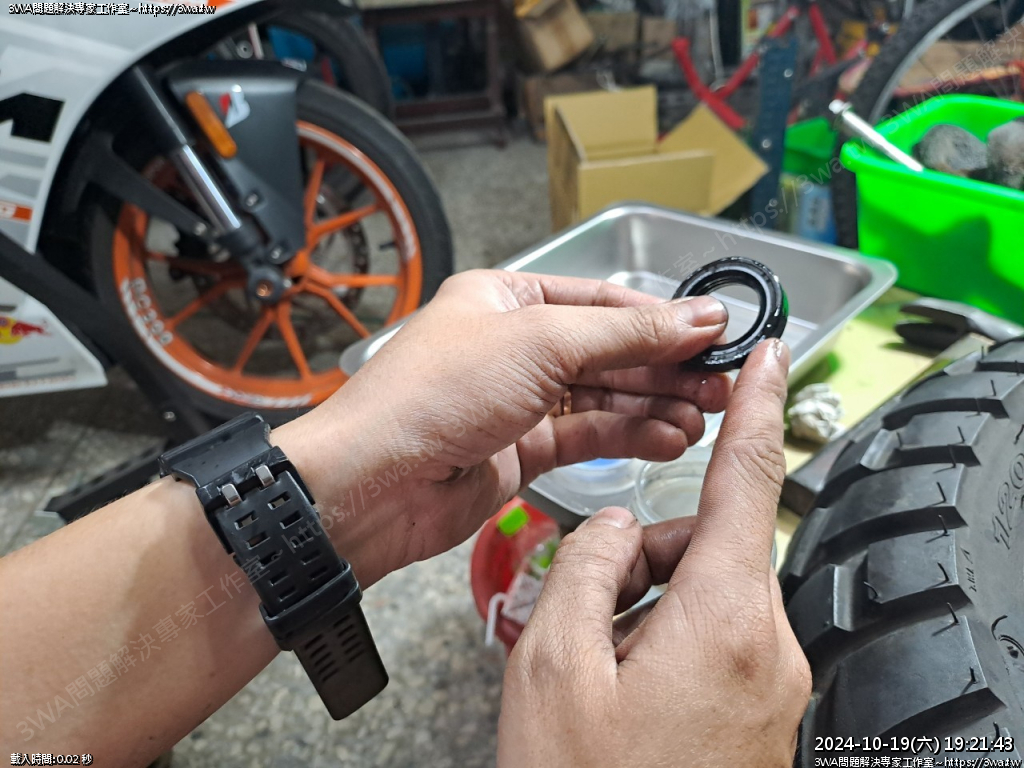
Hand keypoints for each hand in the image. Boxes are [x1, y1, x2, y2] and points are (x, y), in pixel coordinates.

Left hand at [274, 269, 730, 585]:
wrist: (375, 484)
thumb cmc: (430, 396)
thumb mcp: (540, 345)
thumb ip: (627, 334)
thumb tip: (698, 315)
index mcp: (506, 300)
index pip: (602, 301)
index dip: (660, 317)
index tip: (714, 332)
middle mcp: (513, 347)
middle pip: (608, 351)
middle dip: (665, 366)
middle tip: (719, 382)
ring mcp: (517, 401)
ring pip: (603, 398)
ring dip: (654, 405)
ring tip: (702, 417)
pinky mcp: (521, 451)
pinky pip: (588, 437)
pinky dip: (629, 437)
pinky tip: (668, 440)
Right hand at [497, 340, 811, 767]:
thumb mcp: (553, 661)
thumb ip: (583, 564)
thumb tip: (610, 528)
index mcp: (724, 621)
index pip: (752, 479)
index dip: (759, 405)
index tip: (772, 352)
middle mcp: (766, 648)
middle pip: (707, 547)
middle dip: (642, 555)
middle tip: (581, 608)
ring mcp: (770, 685)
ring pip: (704, 594)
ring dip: (644, 605)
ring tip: (591, 666)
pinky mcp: (761, 711)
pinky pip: (713, 639)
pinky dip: (662, 638)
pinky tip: (616, 688)